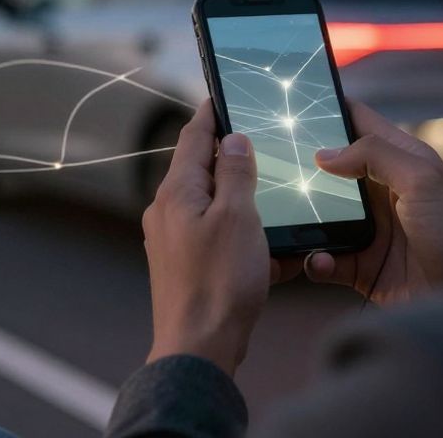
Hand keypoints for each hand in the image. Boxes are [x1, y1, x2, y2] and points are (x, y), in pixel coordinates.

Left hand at [142, 100, 269, 372]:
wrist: (199, 347)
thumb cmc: (218, 283)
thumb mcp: (238, 217)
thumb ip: (235, 173)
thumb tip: (231, 139)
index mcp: (176, 192)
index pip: (192, 137)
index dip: (210, 114)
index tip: (222, 95)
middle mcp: (168, 212)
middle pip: (202, 171)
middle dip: (233, 159)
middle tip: (261, 145)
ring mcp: (174, 241)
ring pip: (215, 207)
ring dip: (244, 202)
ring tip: (274, 199)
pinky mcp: (187, 266)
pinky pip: (219, 239)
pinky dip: (244, 238)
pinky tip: (272, 251)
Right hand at [276, 101, 442, 304]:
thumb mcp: (423, 181)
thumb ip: (375, 155)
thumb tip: (323, 153)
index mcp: (401, 160)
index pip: (357, 122)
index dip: (326, 111)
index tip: (289, 104)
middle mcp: (383, 192)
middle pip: (328, 170)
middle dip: (298, 169)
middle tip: (264, 167)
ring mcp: (372, 230)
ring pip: (320, 215)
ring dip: (300, 220)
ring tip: (280, 222)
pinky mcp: (364, 267)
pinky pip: (325, 258)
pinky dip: (314, 260)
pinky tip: (318, 262)